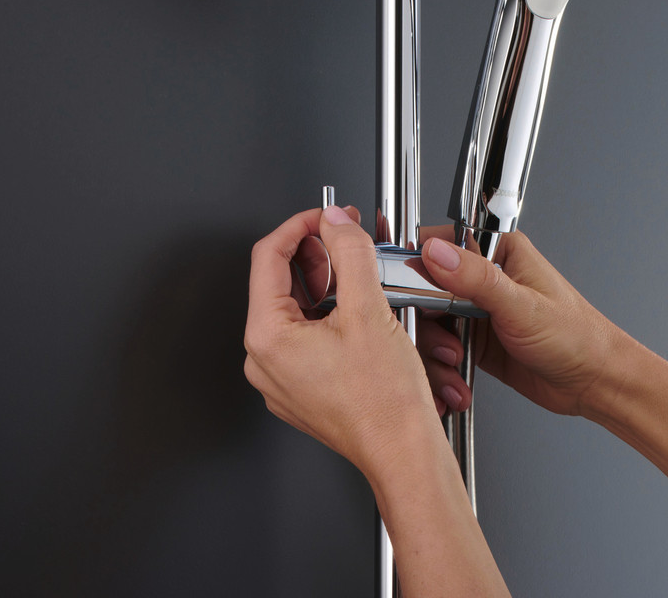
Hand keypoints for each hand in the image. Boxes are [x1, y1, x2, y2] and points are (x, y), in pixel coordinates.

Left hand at [243, 205, 440, 477]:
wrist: (403, 451)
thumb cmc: (385, 402)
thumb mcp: (368, 308)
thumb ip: (348, 251)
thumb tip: (334, 221)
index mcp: (267, 337)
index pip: (267, 256)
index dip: (299, 225)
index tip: (325, 216)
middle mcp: (264, 361)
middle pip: (278, 282)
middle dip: (314, 253)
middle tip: (344, 237)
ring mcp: (280, 378)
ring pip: (293, 309)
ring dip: (323, 281)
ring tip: (355, 271)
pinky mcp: (299, 388)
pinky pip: (303, 336)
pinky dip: (326, 313)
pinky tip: (355, 307)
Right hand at [413, 227, 629, 417]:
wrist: (595, 383)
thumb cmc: (578, 336)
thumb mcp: (523, 306)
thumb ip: (476, 279)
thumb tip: (436, 254)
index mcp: (499, 252)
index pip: (439, 246)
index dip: (415, 268)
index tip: (403, 293)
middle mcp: (483, 278)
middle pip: (424, 290)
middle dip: (425, 324)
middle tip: (443, 346)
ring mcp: (476, 311)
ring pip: (428, 324)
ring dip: (433, 353)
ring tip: (455, 370)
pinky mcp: (473, 342)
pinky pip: (440, 351)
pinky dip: (441, 370)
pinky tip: (455, 385)